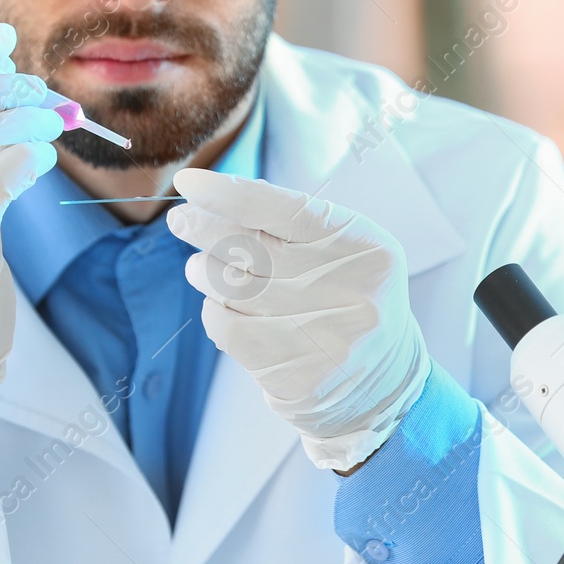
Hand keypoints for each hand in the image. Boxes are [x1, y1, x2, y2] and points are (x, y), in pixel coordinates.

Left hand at [169, 169, 430, 472]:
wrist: (382, 380)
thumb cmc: (350, 297)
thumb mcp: (345, 249)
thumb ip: (294, 223)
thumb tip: (221, 198)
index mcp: (364, 248)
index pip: (284, 209)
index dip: (229, 193)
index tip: (190, 182)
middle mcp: (348, 291)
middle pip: (252, 248)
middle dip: (204, 227)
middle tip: (180, 219)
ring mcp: (324, 337)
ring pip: (234, 288)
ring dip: (205, 271)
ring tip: (200, 266)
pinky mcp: (297, 376)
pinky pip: (230, 330)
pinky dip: (214, 311)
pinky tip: (219, 306)